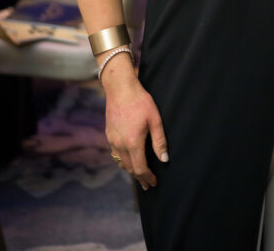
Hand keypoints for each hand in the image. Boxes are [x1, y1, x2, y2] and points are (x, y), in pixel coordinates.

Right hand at [103, 63, 168, 190]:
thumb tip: (164, 159)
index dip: (148, 178)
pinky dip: (123, 161)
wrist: (120, 89)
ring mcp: (113, 141)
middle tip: (148, 184)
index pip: (140, 168)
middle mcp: (120, 145)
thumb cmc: (140, 102)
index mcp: (133, 143)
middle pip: (130, 168)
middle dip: (140, 177)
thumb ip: (159, 141)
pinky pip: (116, 154)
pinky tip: (129, 159)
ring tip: (139, 175)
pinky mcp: (109, 135)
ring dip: (131, 170)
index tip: (154, 183)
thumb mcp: (155, 120)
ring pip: (121, 163)